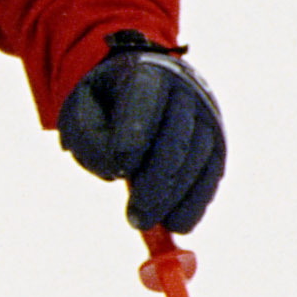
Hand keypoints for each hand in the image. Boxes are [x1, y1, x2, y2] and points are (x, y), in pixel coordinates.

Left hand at [59, 38, 223, 232]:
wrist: (144, 84)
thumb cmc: (105, 102)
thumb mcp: (80, 110)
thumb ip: (87, 136)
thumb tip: (116, 172)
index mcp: (144, 71)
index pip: (144, 99)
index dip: (134, 134)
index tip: (119, 171)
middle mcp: (184, 89)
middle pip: (175, 136)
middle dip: (155, 180)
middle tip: (134, 215)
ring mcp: (206, 113)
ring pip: (198, 157)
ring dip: (174, 196)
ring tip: (145, 222)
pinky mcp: (217, 139)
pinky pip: (213, 171)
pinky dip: (197, 200)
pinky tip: (179, 224)